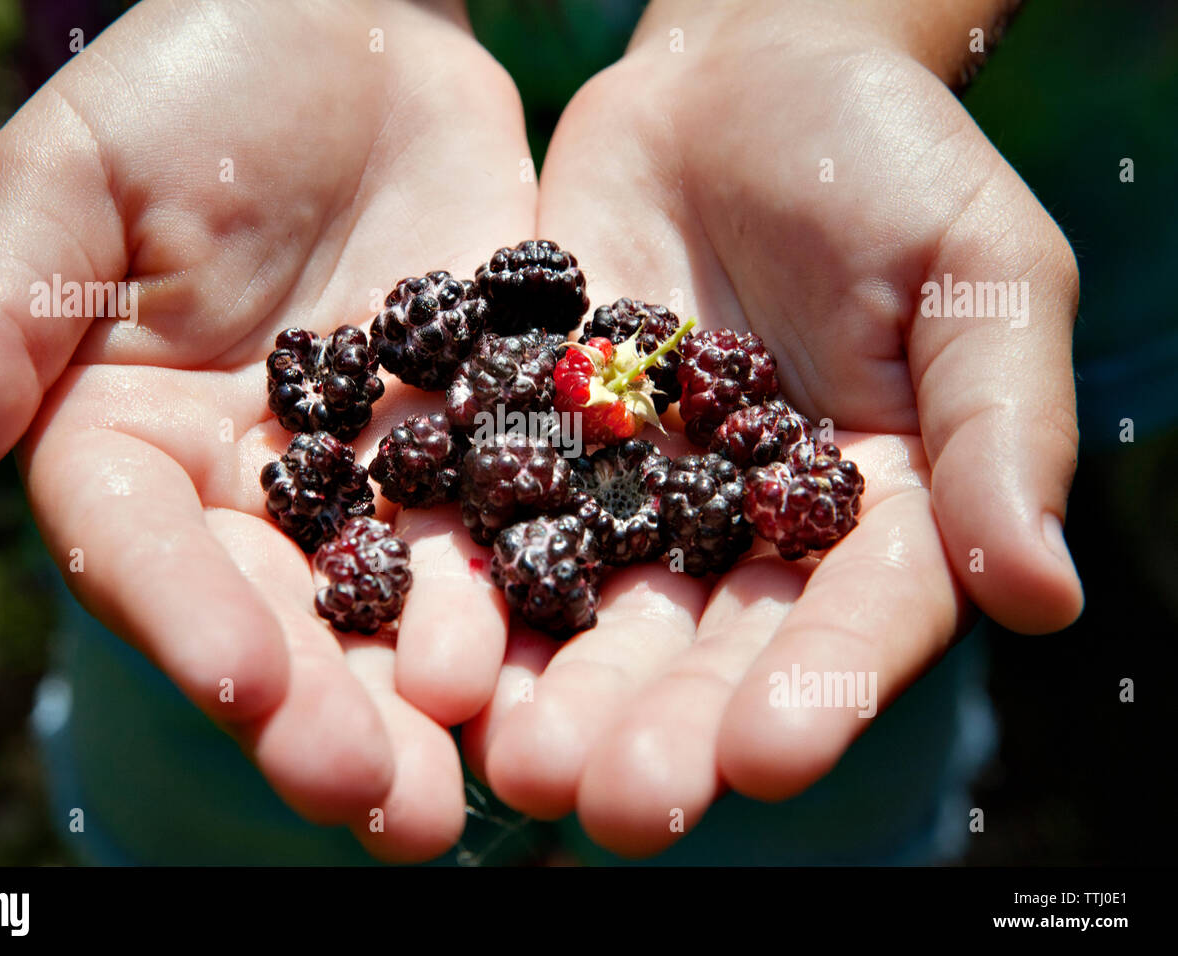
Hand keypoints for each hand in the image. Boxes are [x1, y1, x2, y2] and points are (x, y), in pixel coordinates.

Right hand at [0, 0, 534, 860]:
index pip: (148, 553)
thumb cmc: (193, 84)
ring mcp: (377, 470)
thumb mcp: (74, 182)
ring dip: (441, 694)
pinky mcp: (485, 436)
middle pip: (285, 618)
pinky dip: (539, 594)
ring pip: (403, 601)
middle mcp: (256, 485)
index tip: (245, 689)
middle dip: (334, 713)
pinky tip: (573, 667)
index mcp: (131, 441)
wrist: (351, 23)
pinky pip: (513, 523)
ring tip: (483, 784)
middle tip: (391, 811)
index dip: (192, 622)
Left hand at [462, 0, 1082, 856]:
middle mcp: (743, 525)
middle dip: (659, 724)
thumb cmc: (889, 159)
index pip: (852, 618)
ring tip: (511, 757)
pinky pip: (498, 511)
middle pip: (706, 644)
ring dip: (552, 685)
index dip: (815, 689)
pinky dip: (467, 575)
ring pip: (591, 604)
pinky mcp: (538, 435)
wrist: (741, 76)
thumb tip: (1046, 598)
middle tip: (612, 804)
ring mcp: (632, 488)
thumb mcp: (979, 273)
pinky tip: (428, 641)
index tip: (765, 756)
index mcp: (872, 510)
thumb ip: (999, 428)